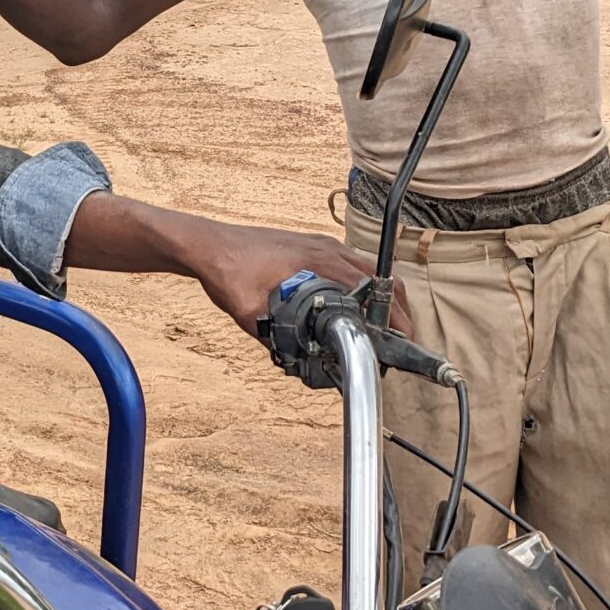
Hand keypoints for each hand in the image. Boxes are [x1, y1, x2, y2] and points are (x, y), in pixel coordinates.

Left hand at [184, 221, 415, 340]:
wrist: (209, 245)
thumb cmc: (228, 272)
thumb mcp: (249, 313)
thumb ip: (274, 338)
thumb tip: (299, 364)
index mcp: (318, 262)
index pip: (371, 288)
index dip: (391, 314)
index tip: (400, 337)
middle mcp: (327, 249)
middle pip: (381, 277)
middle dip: (397, 309)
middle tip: (399, 339)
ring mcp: (322, 245)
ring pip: (370, 269)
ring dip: (383, 297)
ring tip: (384, 327)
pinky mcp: (314, 246)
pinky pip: (353, 264)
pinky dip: (367, 285)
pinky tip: (358, 306)